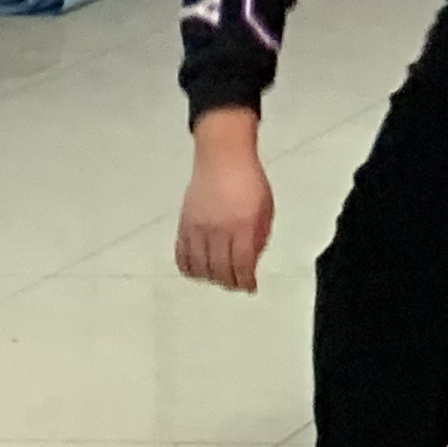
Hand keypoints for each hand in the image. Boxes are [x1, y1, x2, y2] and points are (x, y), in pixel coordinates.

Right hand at [176, 114, 275, 292]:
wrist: (223, 159)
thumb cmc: (250, 182)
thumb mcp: (266, 209)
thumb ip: (258, 237)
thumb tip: (251, 264)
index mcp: (243, 224)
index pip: (242, 264)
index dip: (245, 282)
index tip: (249, 288)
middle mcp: (219, 229)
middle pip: (219, 270)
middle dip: (229, 283)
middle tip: (236, 284)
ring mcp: (198, 228)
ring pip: (199, 268)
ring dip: (210, 278)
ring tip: (219, 277)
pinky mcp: (183, 225)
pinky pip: (182, 256)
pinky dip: (189, 268)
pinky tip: (199, 270)